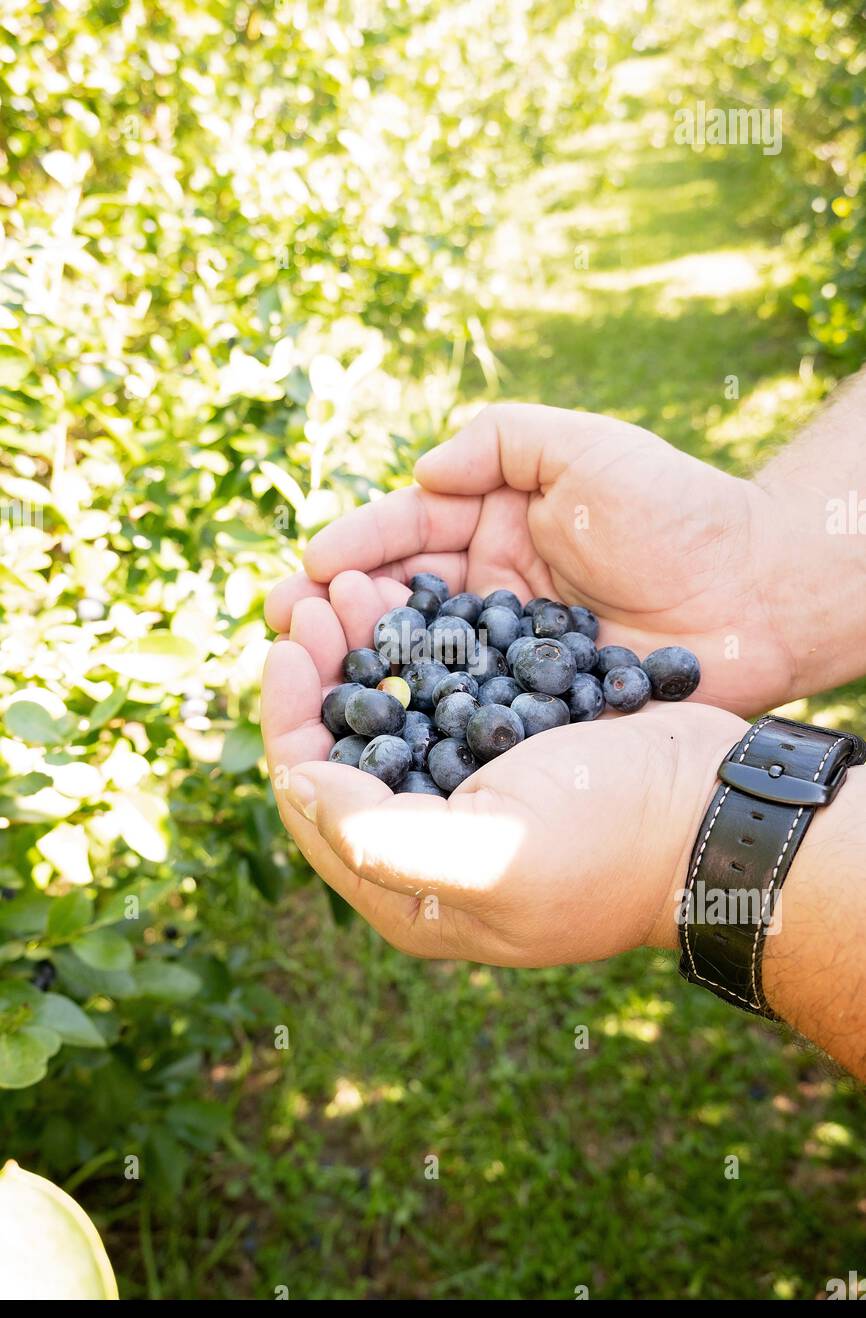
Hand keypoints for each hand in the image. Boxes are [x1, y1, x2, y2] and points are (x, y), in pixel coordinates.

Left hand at [261, 571, 746, 964]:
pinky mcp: (506, 755)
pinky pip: (441, 697)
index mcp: (407, 895)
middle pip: (344, 754)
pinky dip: (419, 650)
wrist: (716, 809)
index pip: (312, 803)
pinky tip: (414, 601)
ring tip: (360, 585)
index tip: (288, 644)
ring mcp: (469, 800)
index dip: (290, 722)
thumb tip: (297, 786)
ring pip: (389, 717)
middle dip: (324, 674)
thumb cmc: (608, 839)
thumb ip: (378, 838)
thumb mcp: (491, 855)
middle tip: (320, 599)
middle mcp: (428, 850)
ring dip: (366, 651)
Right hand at [266, 404, 795, 716]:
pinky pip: (466, 707)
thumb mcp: (587, 448)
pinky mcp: (535, 705)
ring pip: (421, 654)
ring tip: (312, 666)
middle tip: (289, 621)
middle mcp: (492, 589)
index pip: (411, 528)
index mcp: (497, 523)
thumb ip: (502, 442)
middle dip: (341, 606)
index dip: (360, 546)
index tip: (314, 568)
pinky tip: (376, 723)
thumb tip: (421, 470)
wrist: (757, 592)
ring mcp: (510, 652)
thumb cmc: (677, 510)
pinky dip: (418, 714)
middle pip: (401, 596)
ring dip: (363, 661)